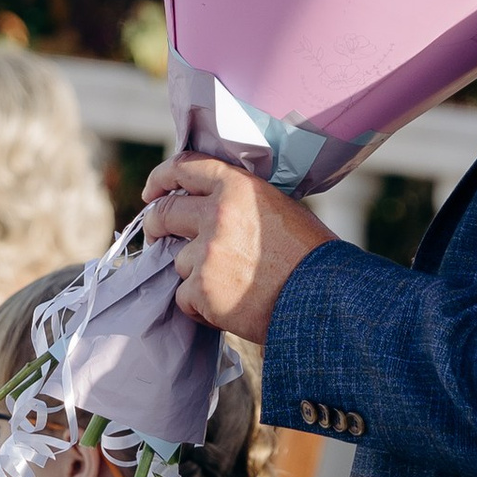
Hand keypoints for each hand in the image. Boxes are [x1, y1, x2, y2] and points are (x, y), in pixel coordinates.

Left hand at [144, 158, 334, 334]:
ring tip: (230, 286)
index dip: (161, 178)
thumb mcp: (281, 209)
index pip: (185, 168)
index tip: (152, 192)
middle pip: (165, 212)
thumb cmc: (312, 257)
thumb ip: (242, 203)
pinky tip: (228, 308)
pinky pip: (184, 297)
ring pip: (178, 261)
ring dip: (195, 275)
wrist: (323, 299)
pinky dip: (200, 307)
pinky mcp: (202, 289)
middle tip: (156, 234)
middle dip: (155, 224)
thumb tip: (210, 205)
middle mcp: (217, 214)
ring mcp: (206, 252)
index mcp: (238, 188)